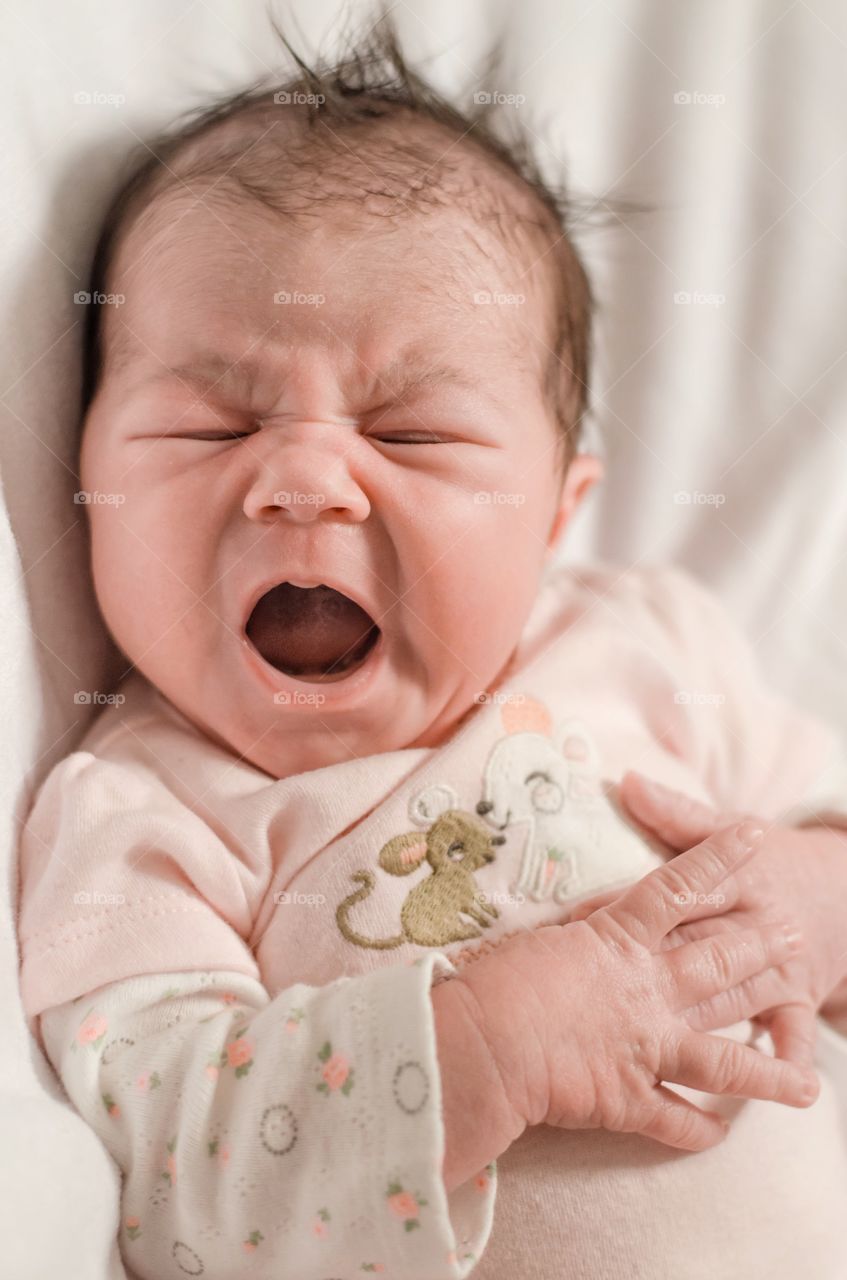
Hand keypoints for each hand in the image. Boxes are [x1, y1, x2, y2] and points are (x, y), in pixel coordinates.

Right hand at [454, 817, 817, 1154]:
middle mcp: (647, 990)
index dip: (718, 858)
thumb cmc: (495, 983)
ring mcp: (646, 1046)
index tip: (753, 834)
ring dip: (766, 1075)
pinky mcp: (630, 1098)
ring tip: (807, 1088)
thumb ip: (575, 932)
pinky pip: (676, 1120)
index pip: (679, 886)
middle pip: (718, 962)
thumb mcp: (538, 938)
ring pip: (723, 1062)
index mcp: (619, 939)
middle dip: (761, 948)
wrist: (484, 1045)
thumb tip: (585, 923)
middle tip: (797, 936)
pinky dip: (699, 1130)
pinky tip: (721, 1135)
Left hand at [571, 771, 846, 1070]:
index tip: (577, 922)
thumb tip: (627, 781)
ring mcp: (781, 965)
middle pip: (699, 946)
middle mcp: (757, 921)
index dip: (627, 904)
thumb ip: (676, 812)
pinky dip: (778, 1060)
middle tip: (592, 989)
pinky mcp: (800, 999)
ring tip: (647, 1041)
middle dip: (646, 967)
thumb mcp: (728, 826)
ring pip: (732, 995)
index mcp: (734, 876)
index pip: (675, 890)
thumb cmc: (769, 860)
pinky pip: (790, 1034)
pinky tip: (755, 1085)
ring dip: (694, 1018)